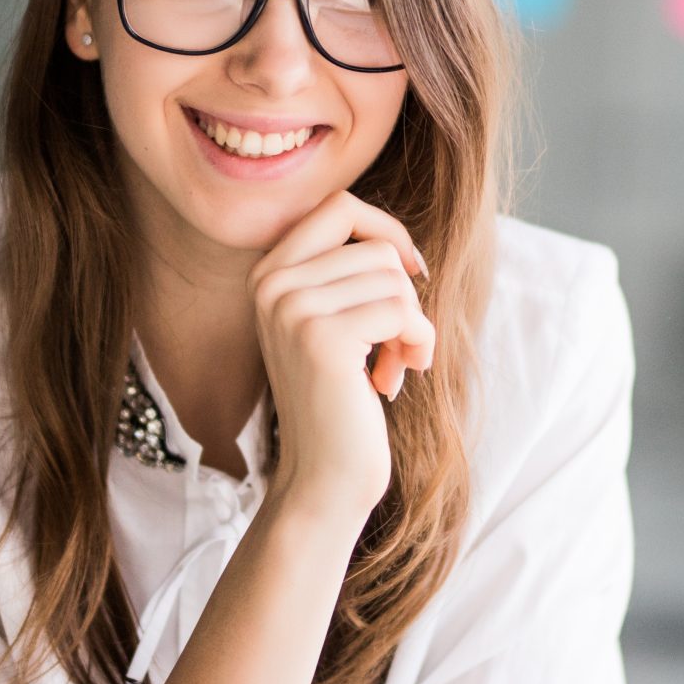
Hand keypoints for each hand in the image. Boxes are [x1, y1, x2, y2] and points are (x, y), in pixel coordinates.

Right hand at [248, 189, 432, 523]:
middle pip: (374, 245)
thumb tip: (398, 243)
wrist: (324, 477)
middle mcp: (270, 284)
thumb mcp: (334, 323)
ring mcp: (291, 309)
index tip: (412, 273)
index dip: (387, 232)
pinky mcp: (320, 338)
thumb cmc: (340, 400)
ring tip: (392, 367)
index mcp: (267, 273)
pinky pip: (401, 312)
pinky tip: (392, 380)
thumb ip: (347, 275)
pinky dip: (416, 344)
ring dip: (411, 327)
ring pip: (394, 279)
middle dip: (403, 293)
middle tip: (398, 343)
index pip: (339, 205)